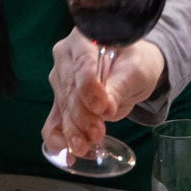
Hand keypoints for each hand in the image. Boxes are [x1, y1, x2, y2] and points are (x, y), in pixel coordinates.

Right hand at [42, 36, 163, 158]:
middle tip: (97, 133)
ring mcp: (60, 79)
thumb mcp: (136, 70)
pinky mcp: (60, 101)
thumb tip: (105, 109)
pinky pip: (54, 120)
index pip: (82, 62)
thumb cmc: (136, 63)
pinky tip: (67, 153)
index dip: (89, 86)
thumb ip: (120, 86)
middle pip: (69, 89)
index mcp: (84, 37)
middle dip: (82, 115)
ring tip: (86, 148)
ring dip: (73, 130)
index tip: (102, 107)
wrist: (133, 70)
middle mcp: (66, 56)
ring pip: (62, 107)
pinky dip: (59, 138)